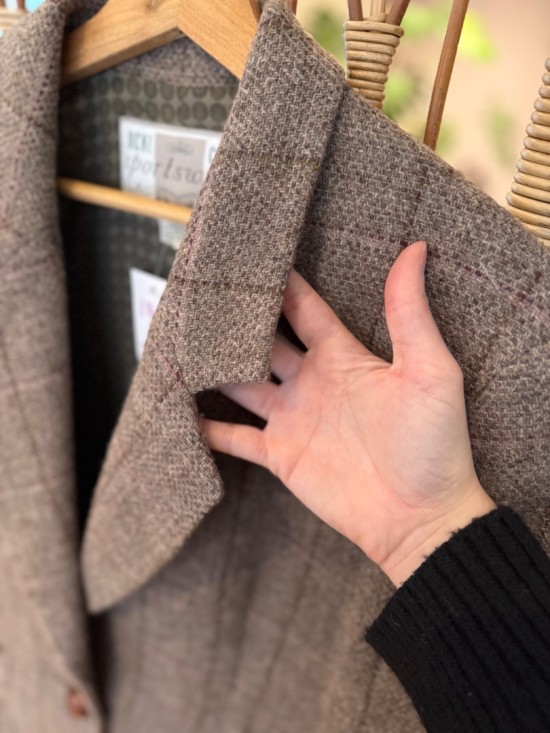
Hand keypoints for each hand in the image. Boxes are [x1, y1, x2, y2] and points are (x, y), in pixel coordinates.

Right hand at [200, 241, 495, 585]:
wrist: (420, 518)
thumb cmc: (434, 443)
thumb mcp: (430, 371)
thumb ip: (409, 313)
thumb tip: (416, 249)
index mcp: (342, 356)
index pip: (303, 308)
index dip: (280, 281)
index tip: (250, 255)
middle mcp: (311, 381)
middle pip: (264, 340)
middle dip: (237, 319)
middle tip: (202, 292)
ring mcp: (292, 418)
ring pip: (241, 383)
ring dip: (215, 366)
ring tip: (179, 342)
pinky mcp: (279, 455)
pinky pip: (235, 437)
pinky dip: (208, 426)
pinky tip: (180, 410)